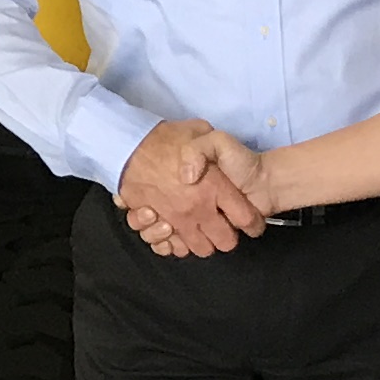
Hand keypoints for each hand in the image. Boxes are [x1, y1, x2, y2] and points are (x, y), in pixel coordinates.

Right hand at [117, 118, 264, 257]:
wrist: (127, 146)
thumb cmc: (167, 138)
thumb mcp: (202, 131)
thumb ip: (214, 146)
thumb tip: (211, 173)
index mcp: (215, 187)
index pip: (246, 218)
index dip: (253, 221)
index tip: (250, 219)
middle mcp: (198, 209)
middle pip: (225, 241)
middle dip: (228, 237)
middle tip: (222, 225)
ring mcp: (177, 220)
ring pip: (199, 248)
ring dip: (202, 242)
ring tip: (199, 228)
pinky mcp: (157, 224)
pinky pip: (169, 247)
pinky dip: (172, 245)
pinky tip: (172, 233)